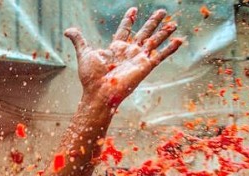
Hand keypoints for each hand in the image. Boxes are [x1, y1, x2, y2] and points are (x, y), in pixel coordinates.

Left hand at [65, 8, 182, 108]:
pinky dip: (170, 48)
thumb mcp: (84, 54)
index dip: (128, 20)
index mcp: (116, 48)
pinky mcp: (146, 66)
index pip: (125, 30)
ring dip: (164, 32)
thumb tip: (68, 30)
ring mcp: (139, 58)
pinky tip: (180, 40)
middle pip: (143, 32)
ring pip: (155, 41)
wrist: (99, 93)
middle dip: (152, 22)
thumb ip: (79, 40)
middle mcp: (129, 52)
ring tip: (174, 22)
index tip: (133, 10)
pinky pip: (161, 55)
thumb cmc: (91, 77)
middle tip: (161, 11)